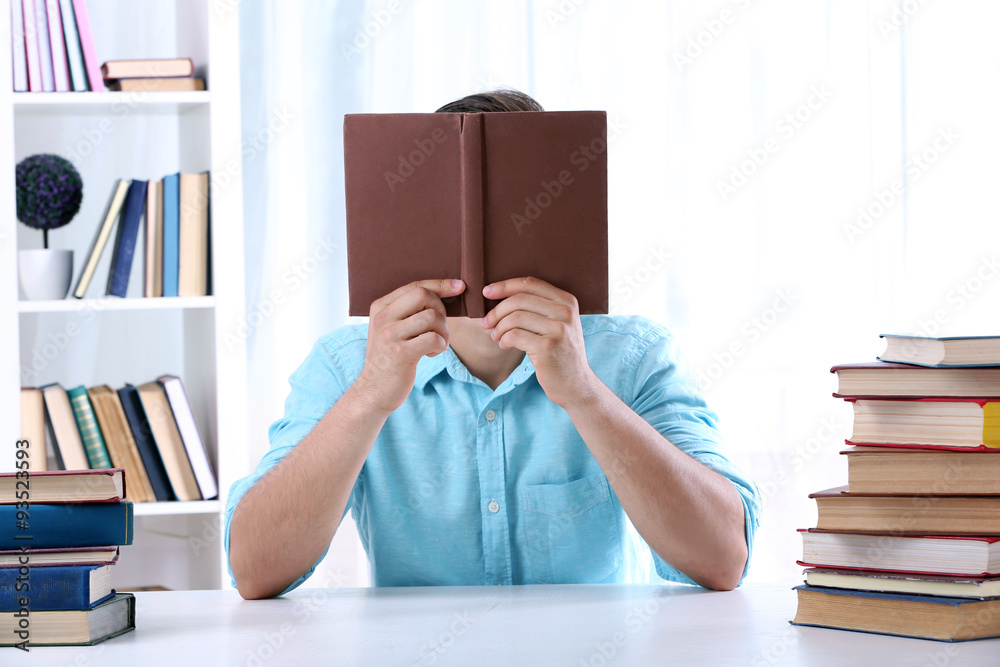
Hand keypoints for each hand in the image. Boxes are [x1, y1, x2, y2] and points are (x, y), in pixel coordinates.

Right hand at [356, 279, 464, 413]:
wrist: (374, 390)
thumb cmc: (390, 357)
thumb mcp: (391, 328)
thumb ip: (408, 311)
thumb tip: (443, 293)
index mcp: (380, 306)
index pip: (415, 286)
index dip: (440, 285)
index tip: (459, 286)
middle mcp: (383, 317)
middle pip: (424, 295)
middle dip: (441, 310)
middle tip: (439, 328)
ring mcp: (390, 335)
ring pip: (432, 317)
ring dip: (444, 331)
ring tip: (438, 343)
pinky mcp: (400, 353)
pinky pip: (433, 338)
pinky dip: (441, 345)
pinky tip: (432, 353)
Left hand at [481, 277, 599, 408]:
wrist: (576, 384)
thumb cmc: (560, 352)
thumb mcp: (557, 324)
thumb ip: (539, 307)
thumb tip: (500, 294)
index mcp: (567, 301)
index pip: (530, 283)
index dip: (505, 285)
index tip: (487, 292)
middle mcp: (565, 312)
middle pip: (519, 299)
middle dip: (496, 311)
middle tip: (487, 323)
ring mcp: (559, 329)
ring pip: (515, 317)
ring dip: (499, 327)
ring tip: (496, 336)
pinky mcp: (548, 347)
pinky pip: (515, 335)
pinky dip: (503, 339)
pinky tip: (504, 345)